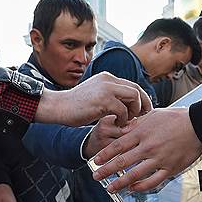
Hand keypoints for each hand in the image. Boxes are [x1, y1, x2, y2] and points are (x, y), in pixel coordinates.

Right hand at [35, 72, 152, 126]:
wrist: (58, 106)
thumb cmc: (76, 105)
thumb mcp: (96, 95)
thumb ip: (110, 96)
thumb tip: (128, 104)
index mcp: (107, 78)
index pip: (132, 85)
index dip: (141, 98)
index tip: (143, 111)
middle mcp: (108, 80)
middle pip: (136, 89)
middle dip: (143, 104)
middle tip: (143, 117)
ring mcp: (106, 89)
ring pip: (133, 96)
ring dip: (134, 111)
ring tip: (127, 120)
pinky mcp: (103, 100)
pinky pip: (123, 109)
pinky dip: (124, 119)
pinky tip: (117, 123)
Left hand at [91, 108, 201, 192]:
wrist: (199, 125)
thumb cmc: (177, 118)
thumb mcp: (152, 115)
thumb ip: (136, 125)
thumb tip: (122, 130)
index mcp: (143, 132)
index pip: (118, 146)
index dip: (105, 155)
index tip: (95, 161)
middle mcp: (149, 147)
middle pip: (123, 161)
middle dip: (106, 171)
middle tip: (96, 176)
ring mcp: (159, 159)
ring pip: (135, 175)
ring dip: (120, 183)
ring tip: (111, 188)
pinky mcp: (170, 168)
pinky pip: (153, 181)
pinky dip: (141, 187)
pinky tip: (133, 189)